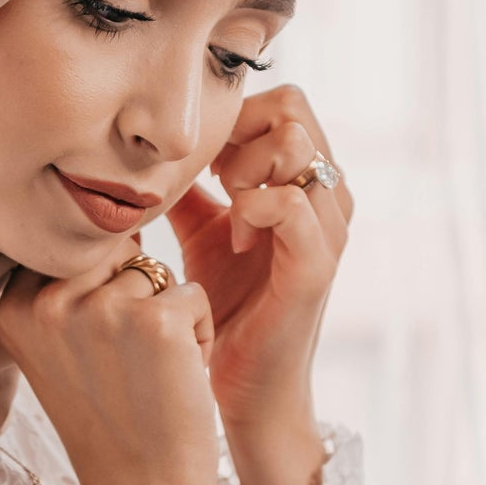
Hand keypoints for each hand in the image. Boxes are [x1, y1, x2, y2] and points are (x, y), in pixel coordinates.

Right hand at [0, 238, 220, 484]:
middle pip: (112, 252)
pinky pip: (191, 294)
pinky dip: (198, 332)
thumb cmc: (109, 421)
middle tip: (129, 362)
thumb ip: (59, 292)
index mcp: (13, 308)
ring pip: (154, 271)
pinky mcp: (157, 320)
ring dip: (167, 315)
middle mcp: (48, 304)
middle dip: (134, 295)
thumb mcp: (56, 353)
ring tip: (152, 371)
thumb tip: (93, 223)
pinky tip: (177, 377)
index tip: (98, 351)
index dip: (99, 290)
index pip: (67, 250)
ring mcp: (101, 310)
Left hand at [164, 83, 350, 433]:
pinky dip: (250, 206)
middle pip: (294, 107)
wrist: (238, 382)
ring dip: (244, 165)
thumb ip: (193, 187)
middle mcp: (328, 197)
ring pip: (297, 143)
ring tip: (225, 206)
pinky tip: (233, 237)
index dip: (234, 115)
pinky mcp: (315, 266)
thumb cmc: (226, 307)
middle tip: (213, 178)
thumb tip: (156, 149)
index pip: (283, 102)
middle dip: (239, 130)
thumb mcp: (204, 230)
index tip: (202, 161)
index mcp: (307, 182)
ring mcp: (328, 230)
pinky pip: (288, 202)